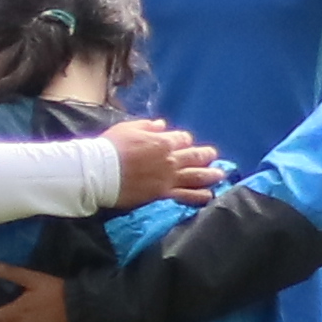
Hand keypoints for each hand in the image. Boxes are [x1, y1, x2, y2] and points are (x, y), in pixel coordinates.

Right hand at [105, 117, 223, 206]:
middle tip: (214, 155)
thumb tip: (162, 125)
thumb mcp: (129, 128)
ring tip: (220, 175)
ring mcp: (168, 178)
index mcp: (162, 141)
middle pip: (193, 156)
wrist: (100, 172)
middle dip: (205, 155)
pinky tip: (208, 196)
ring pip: (195, 176)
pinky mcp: (162, 194)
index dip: (184, 140)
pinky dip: (199, 195)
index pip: (181, 139)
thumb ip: (148, 126)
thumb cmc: (111, 147)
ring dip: (209, 175)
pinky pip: (185, 195)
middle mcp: (170, 159)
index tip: (184, 141)